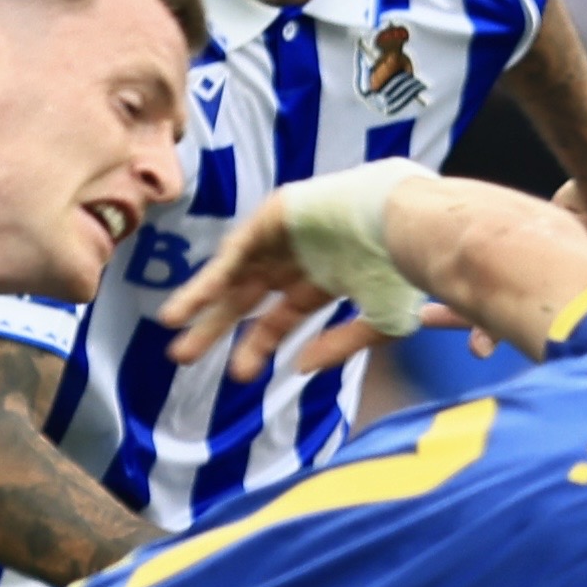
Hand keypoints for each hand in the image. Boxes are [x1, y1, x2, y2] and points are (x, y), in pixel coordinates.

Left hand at [158, 206, 466, 381]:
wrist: (413, 229)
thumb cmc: (408, 277)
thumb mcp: (382, 324)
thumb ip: (340, 346)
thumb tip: (298, 368)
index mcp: (330, 278)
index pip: (283, 315)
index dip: (259, 343)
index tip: (240, 374)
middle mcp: (305, 255)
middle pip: (249, 294)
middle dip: (217, 325)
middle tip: (183, 357)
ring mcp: (291, 232)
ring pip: (236, 270)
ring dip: (203, 298)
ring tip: (172, 326)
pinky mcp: (281, 212)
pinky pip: (239, 247)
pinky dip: (215, 274)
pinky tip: (193, 301)